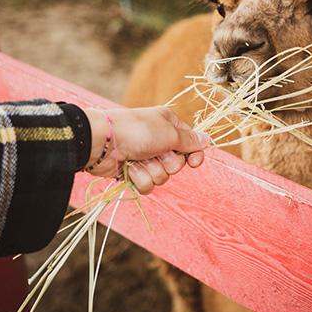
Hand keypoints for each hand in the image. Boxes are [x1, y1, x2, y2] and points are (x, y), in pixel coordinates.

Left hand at [84, 106, 209, 193]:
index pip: (192, 144)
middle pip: (178, 164)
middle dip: (168, 163)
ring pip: (163, 177)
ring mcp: (147, 157)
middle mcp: (160, 141)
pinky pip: (148, 185)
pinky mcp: (135, 172)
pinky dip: (140, 178)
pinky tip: (130, 168)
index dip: (195, 156)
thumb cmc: (137, 130)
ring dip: (152, 171)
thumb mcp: (169, 132)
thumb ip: (190, 141)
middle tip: (156, 153)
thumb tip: (208, 140)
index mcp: (170, 126)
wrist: (103, 142)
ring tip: (139, 160)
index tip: (195, 163)